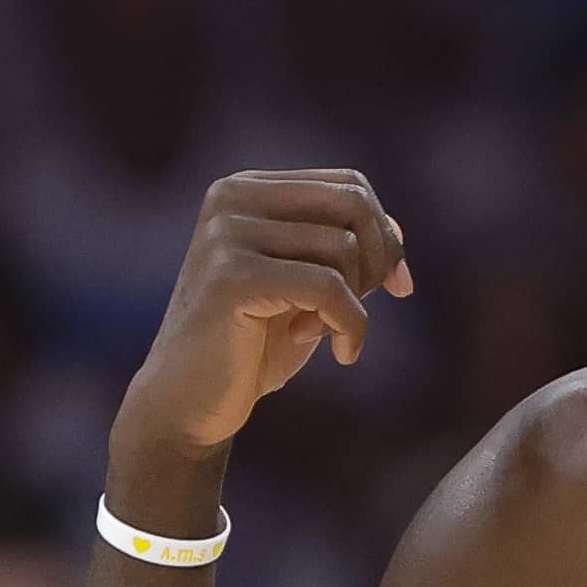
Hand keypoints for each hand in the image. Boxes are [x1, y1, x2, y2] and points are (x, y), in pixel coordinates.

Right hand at [113, 170, 411, 470]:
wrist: (189, 401)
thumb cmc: (252, 346)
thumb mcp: (307, 289)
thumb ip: (345, 250)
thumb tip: (397, 234)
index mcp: (248, 190)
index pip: (350, 185)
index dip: (386, 236)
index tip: (396, 286)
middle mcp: (233, 198)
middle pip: (353, 204)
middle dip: (378, 262)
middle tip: (359, 311)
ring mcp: (227, 232)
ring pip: (344, 248)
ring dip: (355, 304)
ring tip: (324, 335)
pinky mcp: (231, 275)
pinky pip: (328, 287)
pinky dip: (351, 326)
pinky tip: (343, 355)